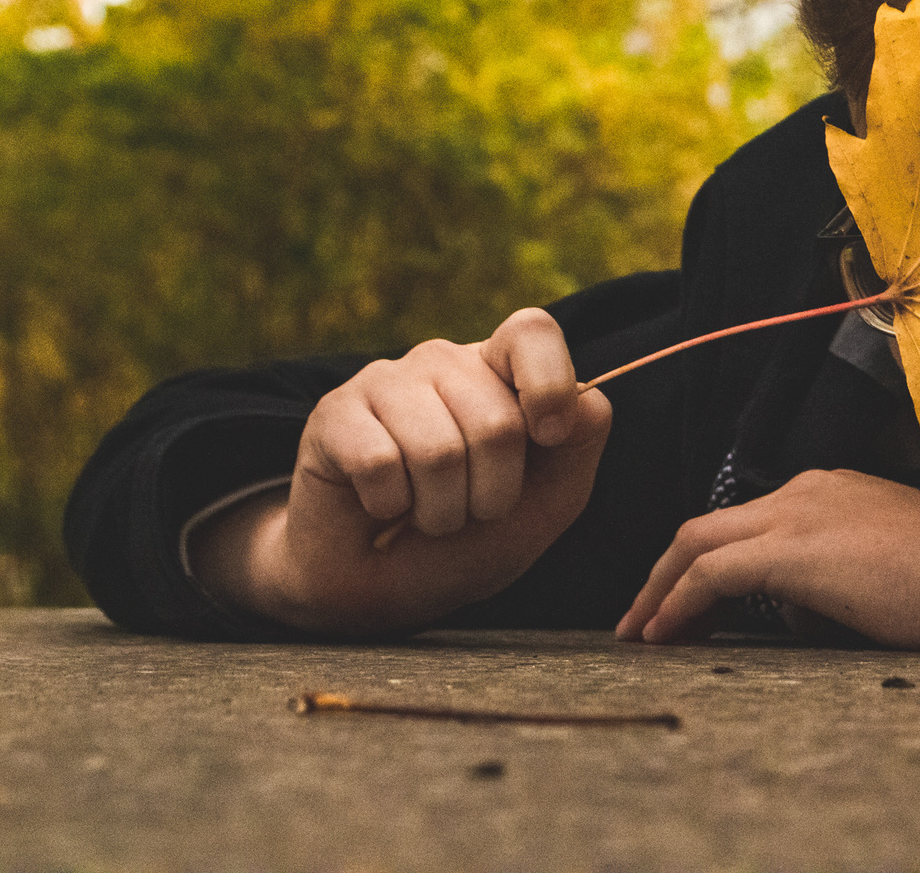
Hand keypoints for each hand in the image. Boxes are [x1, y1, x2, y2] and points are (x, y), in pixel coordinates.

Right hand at [190, 307, 610, 635]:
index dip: (549, 384)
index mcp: (499, 372)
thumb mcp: (547, 501)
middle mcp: (444, 362)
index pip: (532, 331)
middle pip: (498, 420)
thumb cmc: (469, 540)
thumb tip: (585, 398)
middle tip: (469, 511)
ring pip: (440, 450)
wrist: (379, 589)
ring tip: (425, 512)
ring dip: (440, 510)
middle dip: (493, 494)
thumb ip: (580, 444)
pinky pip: (381, 464)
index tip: (548, 438)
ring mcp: (386, 381)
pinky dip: (390, 506)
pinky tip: (381, 504)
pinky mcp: (334, 414)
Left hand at [615, 469, 919, 650]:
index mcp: (828, 492)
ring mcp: (796, 514)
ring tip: (640, 633)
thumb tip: (797, 610)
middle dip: (664, 573)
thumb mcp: (878, 571)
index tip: (688, 607)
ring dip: (660, 589)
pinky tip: (665, 635)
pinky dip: (680, 602)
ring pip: (698, 542)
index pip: (747, 524)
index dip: (706, 565)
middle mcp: (805, 491)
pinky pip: (713, 573)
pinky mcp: (792, 549)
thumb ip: (830, 579)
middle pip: (707, 526)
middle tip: (642, 620)